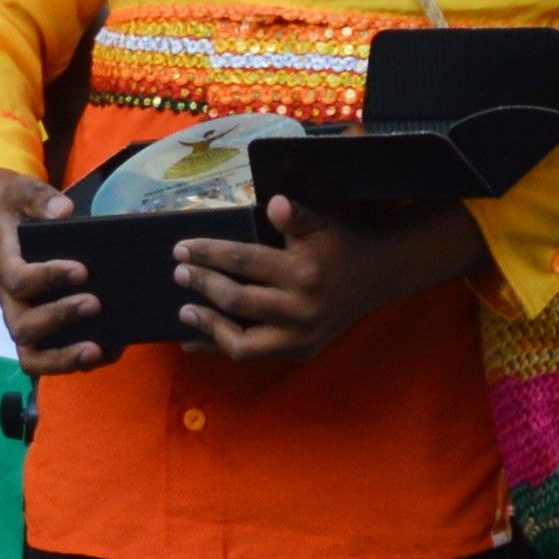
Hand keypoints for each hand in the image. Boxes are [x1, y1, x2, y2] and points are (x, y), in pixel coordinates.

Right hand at [0, 170, 108, 376]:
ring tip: (98, 349)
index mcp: (5, 266)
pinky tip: (112, 348)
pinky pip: (53, 361)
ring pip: (32, 357)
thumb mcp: (22, 192)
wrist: (4, 225)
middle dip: (59, 319)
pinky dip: (80, 363)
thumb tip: (64, 210)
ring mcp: (26, 322)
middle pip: (22, 327)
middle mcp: (11, 303)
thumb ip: (39, 198)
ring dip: (64, 358)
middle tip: (95, 303)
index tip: (82, 270)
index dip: (47, 279)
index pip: (17, 280)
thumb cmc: (16, 210)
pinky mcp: (43, 335)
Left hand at [173, 195, 484, 362]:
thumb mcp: (323, 220)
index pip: (242, 261)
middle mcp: (300, 309)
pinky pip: (253, 355)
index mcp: (302, 272)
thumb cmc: (343, 241)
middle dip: (202, 285)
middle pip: (236, 300)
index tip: (181, 249)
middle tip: (178, 274)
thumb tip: (273, 204)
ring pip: (242, 343)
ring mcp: (300, 336)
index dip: (208, 254)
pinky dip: (221, 348)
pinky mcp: (301, 352)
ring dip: (208, 327)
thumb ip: (296, 215)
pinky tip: (194, 342)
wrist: (379, 274)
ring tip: (184, 311)